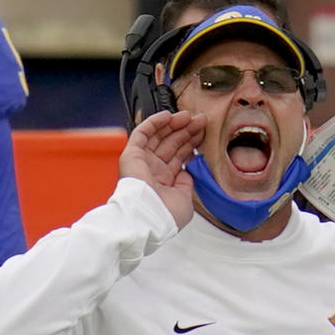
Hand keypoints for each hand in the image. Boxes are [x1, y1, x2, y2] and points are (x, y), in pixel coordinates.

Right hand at [119, 110, 204, 228]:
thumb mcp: (185, 198)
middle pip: (171, 144)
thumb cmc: (165, 215)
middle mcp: (153, 170)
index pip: (179, 156)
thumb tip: (188, 169)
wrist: (149, 218)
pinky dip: (154, 123)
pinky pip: (142, 133)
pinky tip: (168, 116)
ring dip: (174, 125)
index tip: (203, 133)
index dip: (191, 143)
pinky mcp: (132, 154)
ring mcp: (143, 162)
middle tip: (200, 121)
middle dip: (186, 131)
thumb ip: (187, 182)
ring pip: (159, 136)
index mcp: (165, 182)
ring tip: (189, 116)